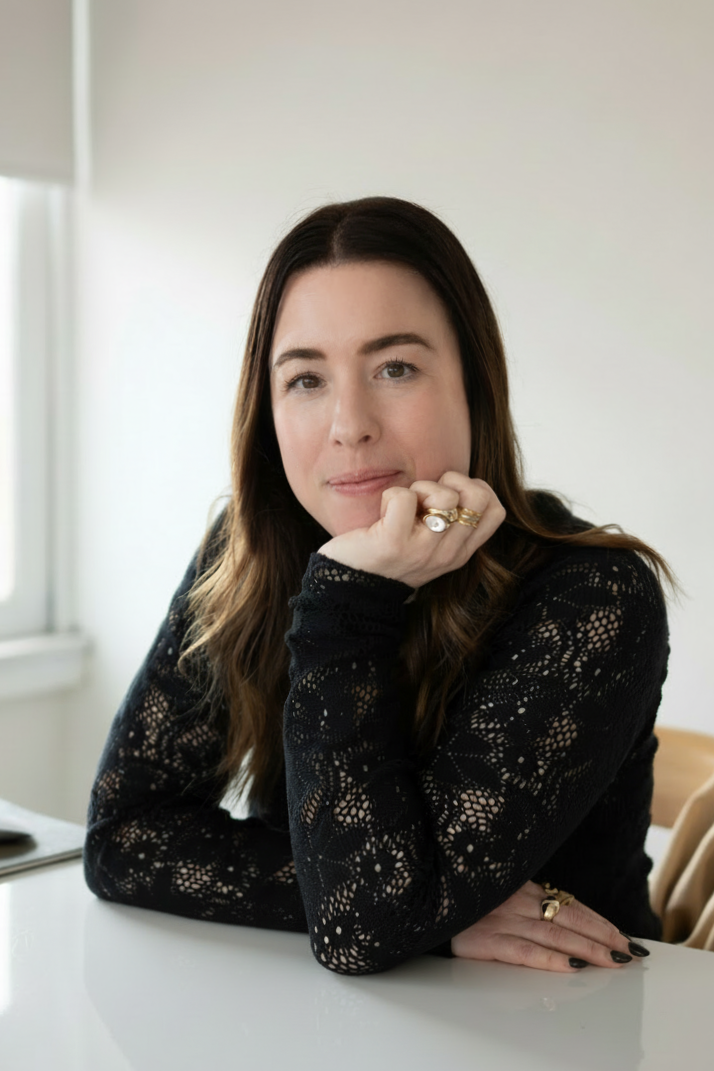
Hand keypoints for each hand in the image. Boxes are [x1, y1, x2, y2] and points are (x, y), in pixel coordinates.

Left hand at [318, 472, 505, 588]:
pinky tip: (383, 514)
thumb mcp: (430, 543)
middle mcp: (447, 554)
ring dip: (420, 488)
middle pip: (478, 497)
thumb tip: (461, 483)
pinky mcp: (393, 542)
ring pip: (444, 496)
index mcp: (460, 552)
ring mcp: (423, 550)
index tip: (450, 495)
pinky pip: (404, 497)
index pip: (496, 511)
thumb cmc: (390, 553)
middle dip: (452, 481)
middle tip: (427, 496)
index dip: (478, 489)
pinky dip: (390, 495)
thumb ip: (450, 521)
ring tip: (403, 508)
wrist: (351, 585)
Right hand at [451, 881, 643, 971]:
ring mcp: (499, 919)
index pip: (572, 907)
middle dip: (603, 937)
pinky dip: (551, 959)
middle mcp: (515, 901)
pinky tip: (571, 967)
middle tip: (629, 952)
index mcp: (523, 888)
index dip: (601, 922)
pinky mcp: (483, 940)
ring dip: (588, 949)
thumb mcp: (502, 894)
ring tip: (612, 960)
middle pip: (569, 920)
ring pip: (554, 935)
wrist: (424, 899)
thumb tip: (573, 924)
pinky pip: (524, 952)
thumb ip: (531, 904)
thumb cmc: (467, 901)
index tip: (624, 936)